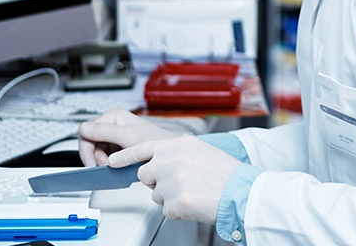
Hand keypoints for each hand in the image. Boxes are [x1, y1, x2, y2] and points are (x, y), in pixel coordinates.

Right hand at [77, 108, 180, 166]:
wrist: (169, 152)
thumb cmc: (155, 142)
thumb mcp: (127, 137)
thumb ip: (105, 132)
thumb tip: (84, 128)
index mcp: (113, 116)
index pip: (86, 131)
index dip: (86, 150)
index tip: (92, 164)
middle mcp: (113, 124)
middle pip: (91, 143)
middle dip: (96, 158)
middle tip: (105, 167)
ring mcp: (116, 135)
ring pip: (97, 151)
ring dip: (102, 162)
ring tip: (115, 166)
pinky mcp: (119, 146)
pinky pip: (105, 156)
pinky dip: (109, 163)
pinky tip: (118, 166)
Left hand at [110, 135, 241, 224]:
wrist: (242, 192)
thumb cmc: (226, 174)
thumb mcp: (201, 151)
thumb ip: (177, 153)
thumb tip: (158, 161)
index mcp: (178, 144)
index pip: (142, 148)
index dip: (126, 157)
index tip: (113, 162)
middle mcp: (171, 160)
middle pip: (144, 174)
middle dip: (156, 182)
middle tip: (180, 184)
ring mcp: (171, 180)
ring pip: (155, 195)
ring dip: (170, 198)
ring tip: (193, 192)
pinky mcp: (174, 201)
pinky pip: (166, 211)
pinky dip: (179, 211)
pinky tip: (194, 203)